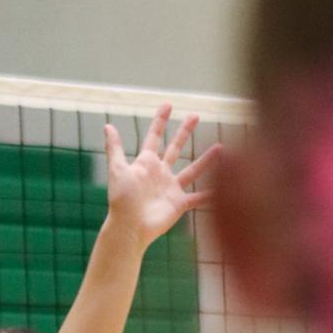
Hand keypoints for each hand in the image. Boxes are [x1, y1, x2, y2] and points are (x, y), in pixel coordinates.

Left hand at [104, 103, 220, 248]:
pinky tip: (225, 187)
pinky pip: (198, 197)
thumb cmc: (121, 199)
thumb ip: (115, 148)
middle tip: (195, 115)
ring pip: (192, 170)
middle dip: (184, 132)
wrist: (129, 227)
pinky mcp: (179, 204)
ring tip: (220, 147)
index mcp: (146, 163)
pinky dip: (211, 194)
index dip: (160, 121)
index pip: (154, 137)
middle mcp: (160, 173)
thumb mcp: (117, 170)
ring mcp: (170, 189)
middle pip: (175, 148)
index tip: (168, 105)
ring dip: (206, 159)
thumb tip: (108, 126)